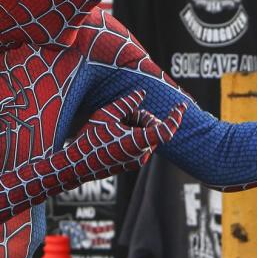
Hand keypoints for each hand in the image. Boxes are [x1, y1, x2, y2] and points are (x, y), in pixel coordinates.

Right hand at [64, 90, 186, 180]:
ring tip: (114, 125)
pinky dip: (132, 135)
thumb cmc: (89, 138)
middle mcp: (142, 154)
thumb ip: (127, 103)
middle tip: (123, 114)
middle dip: (142, 117)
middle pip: (153, 127)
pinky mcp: (132, 164)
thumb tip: (142, 93)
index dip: (175, 117)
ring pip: (146, 136)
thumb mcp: (107, 114)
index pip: (166, 130)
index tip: (180, 106)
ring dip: (136, 126)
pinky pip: (140, 144)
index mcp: (137, 142)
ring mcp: (138, 161)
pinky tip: (113, 134)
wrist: (76, 164)